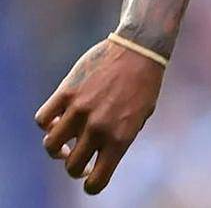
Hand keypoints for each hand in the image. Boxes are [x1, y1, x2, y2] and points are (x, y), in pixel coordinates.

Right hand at [34, 38, 164, 193]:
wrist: (139, 49)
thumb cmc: (144, 84)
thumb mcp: (140, 117)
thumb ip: (120, 136)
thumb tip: (97, 152)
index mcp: (121, 138)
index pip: (97, 181)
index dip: (91, 184)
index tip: (90, 175)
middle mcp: (98, 128)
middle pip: (70, 165)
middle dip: (73, 166)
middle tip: (78, 157)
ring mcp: (80, 110)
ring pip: (50, 145)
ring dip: (55, 147)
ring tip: (63, 141)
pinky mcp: (66, 92)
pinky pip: (42, 119)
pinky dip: (46, 123)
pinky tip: (58, 118)